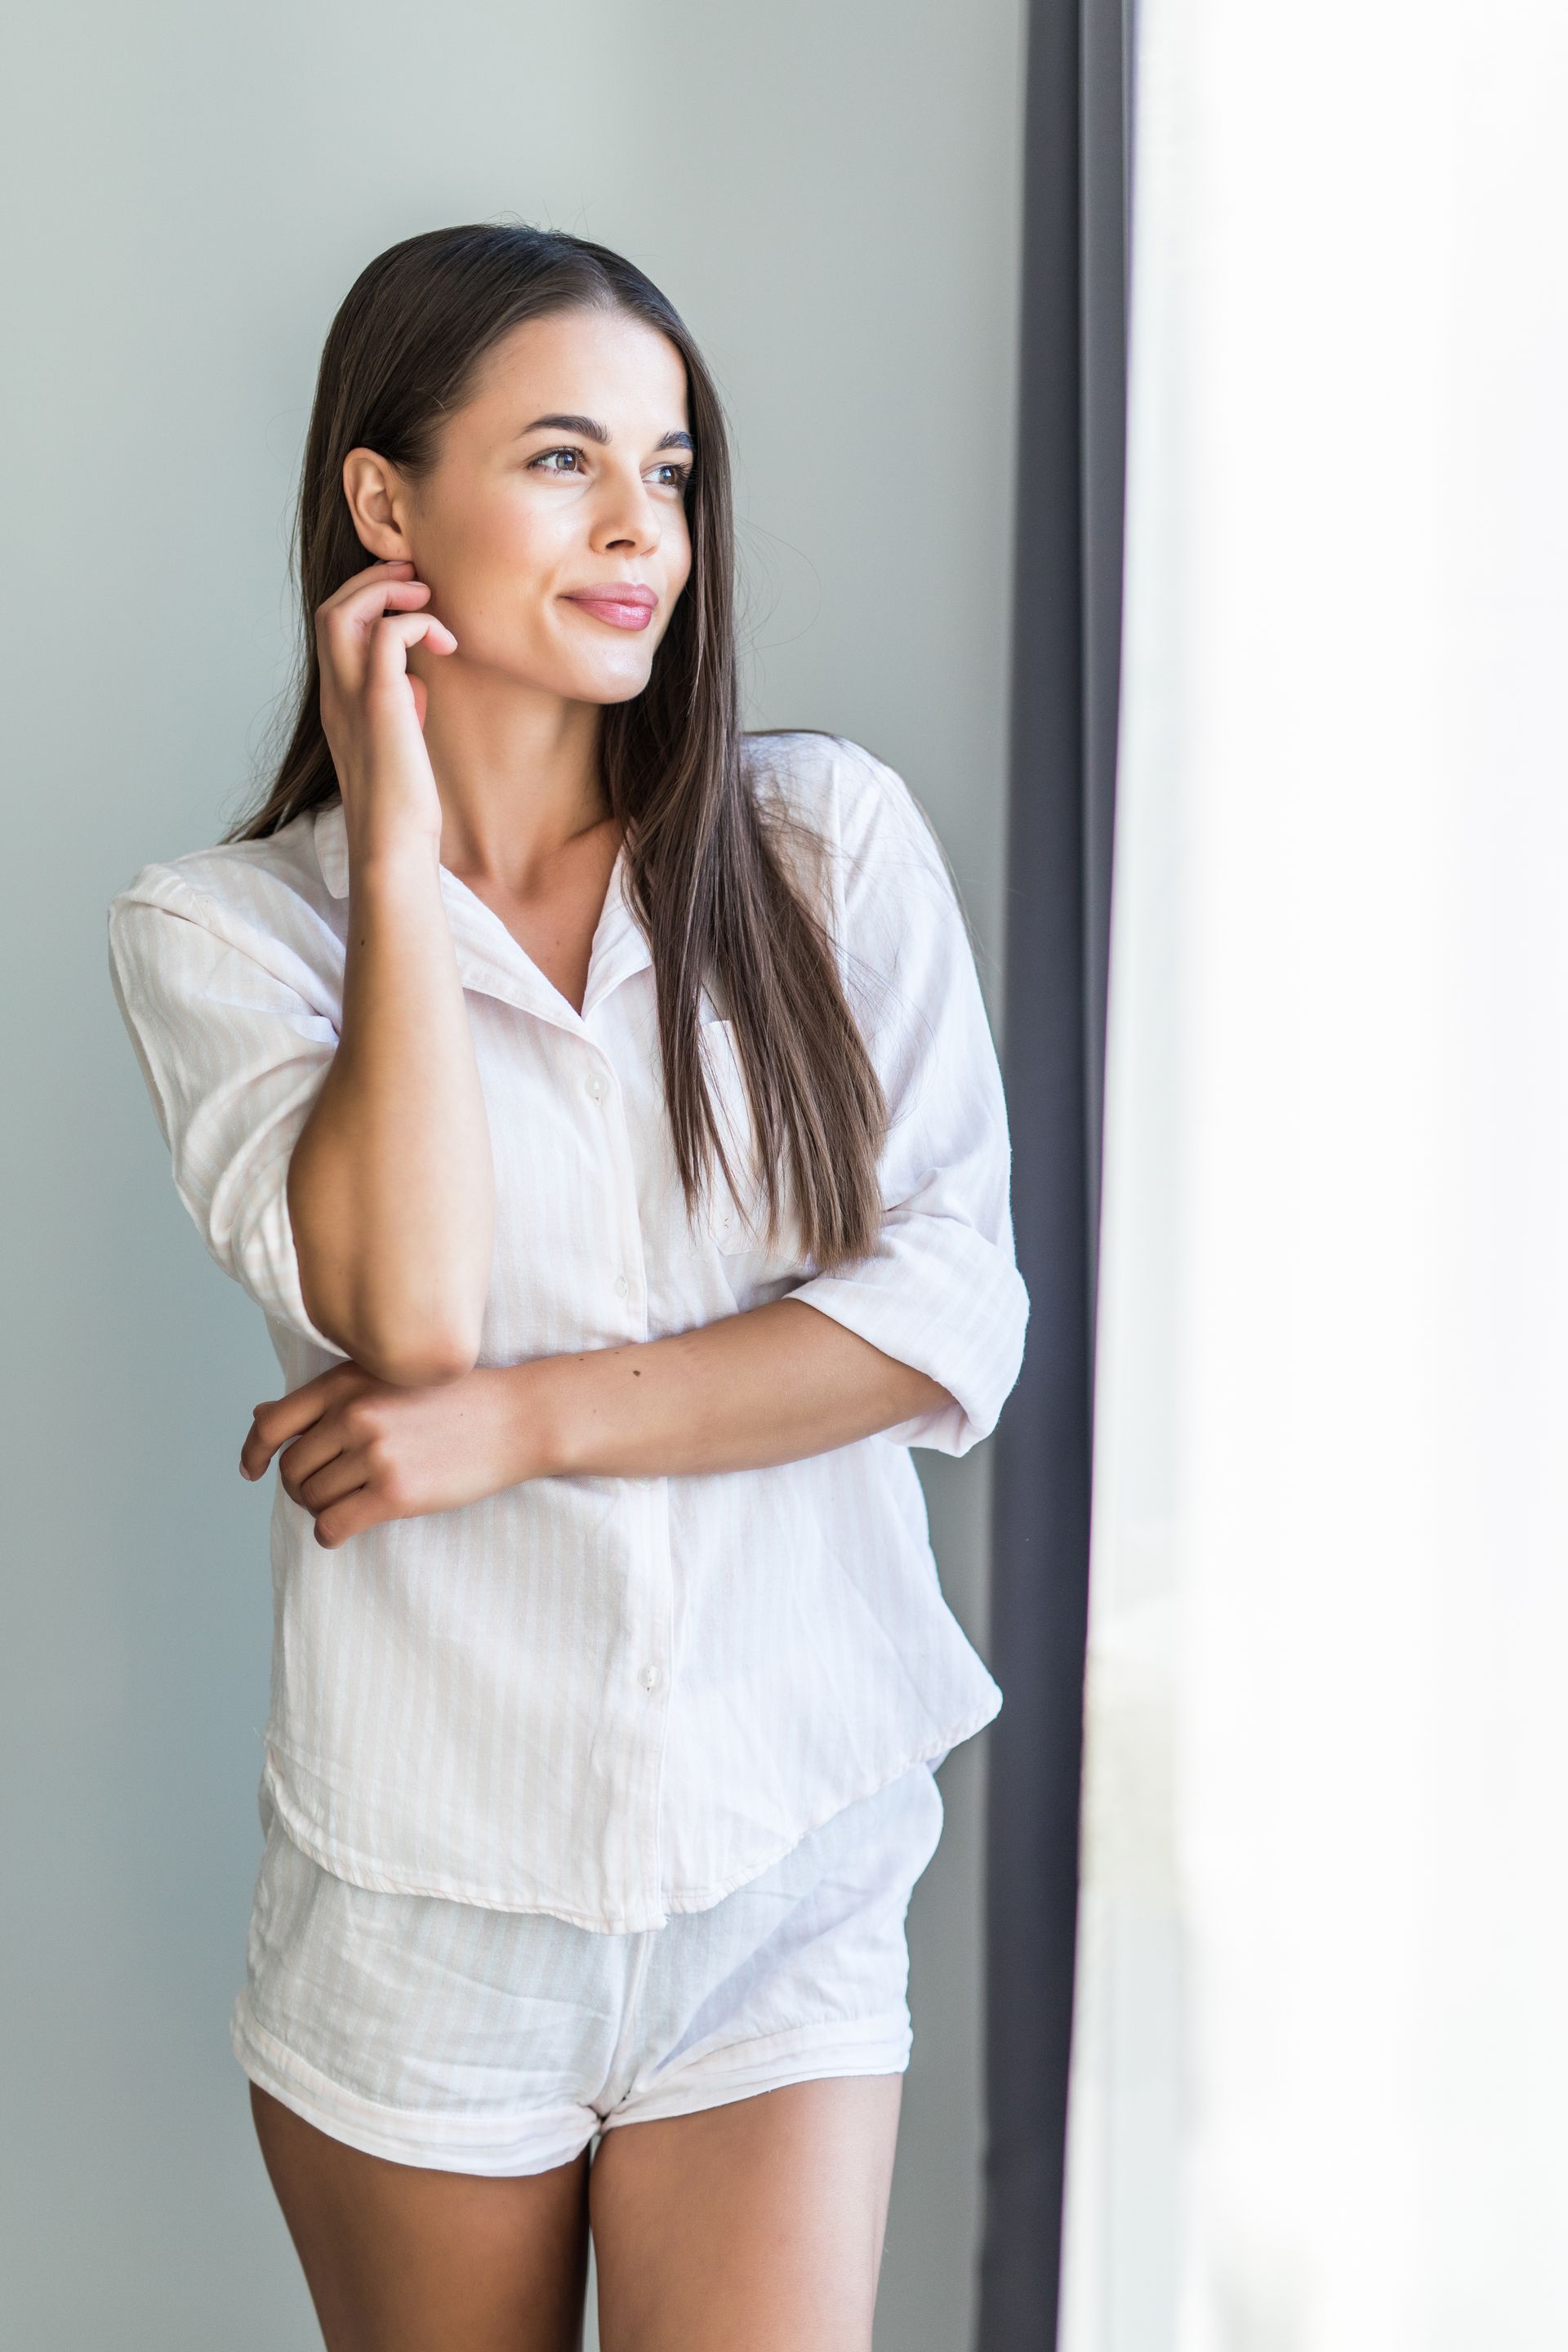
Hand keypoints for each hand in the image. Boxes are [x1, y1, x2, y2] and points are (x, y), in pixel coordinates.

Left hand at [239, 1360, 546, 1547]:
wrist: (513, 1417)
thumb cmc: (452, 1400)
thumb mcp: (385, 1380)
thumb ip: (326, 1397)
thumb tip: (259, 1415)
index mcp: (346, 1382)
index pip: (274, 1422)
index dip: (254, 1451)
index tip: (252, 1470)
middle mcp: (354, 1413)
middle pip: (292, 1468)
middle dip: (300, 1488)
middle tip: (323, 1494)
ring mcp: (374, 1452)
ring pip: (312, 1499)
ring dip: (319, 1510)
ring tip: (345, 1506)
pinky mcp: (394, 1492)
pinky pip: (333, 1525)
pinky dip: (329, 1534)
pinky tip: (343, 1531)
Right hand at [315, 558, 456, 853]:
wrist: (392, 844)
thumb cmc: (402, 802)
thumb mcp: (398, 739)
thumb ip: (399, 705)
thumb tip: (417, 682)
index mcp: (337, 700)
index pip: (333, 627)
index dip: (366, 597)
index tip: (407, 595)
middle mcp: (335, 693)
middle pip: (330, 607)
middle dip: (373, 580)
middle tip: (417, 580)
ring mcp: (351, 697)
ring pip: (343, 611)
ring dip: (387, 591)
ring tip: (428, 599)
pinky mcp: (379, 704)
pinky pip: (386, 636)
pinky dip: (415, 624)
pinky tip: (446, 645)